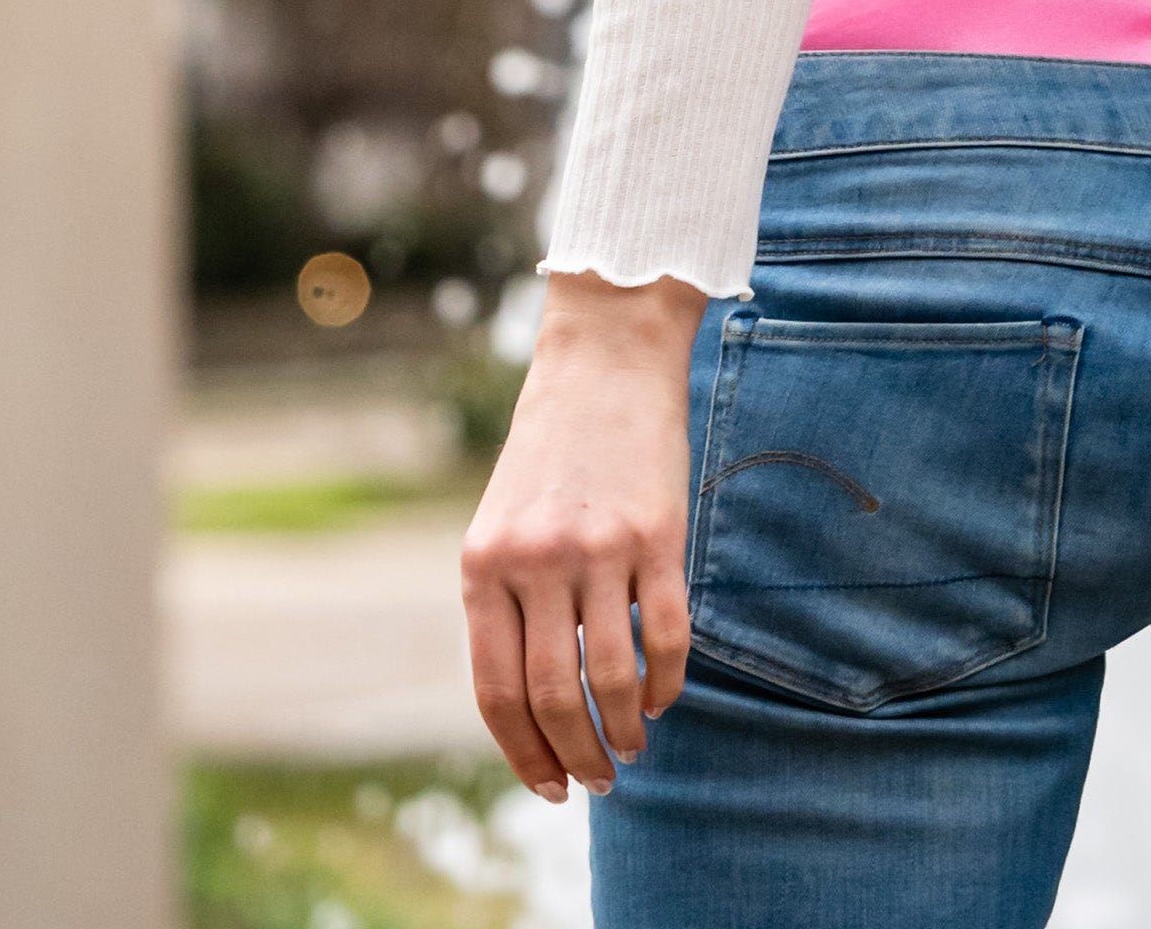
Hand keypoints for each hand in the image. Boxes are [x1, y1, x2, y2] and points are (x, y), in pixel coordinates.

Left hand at [460, 271, 704, 800]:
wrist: (604, 362)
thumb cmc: (550, 456)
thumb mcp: (502, 527)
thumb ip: (506, 608)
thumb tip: (532, 715)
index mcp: (483, 567)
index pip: (498, 695)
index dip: (525, 756)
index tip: (550, 788)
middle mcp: (535, 561)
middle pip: (554, 699)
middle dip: (578, 757)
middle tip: (600, 781)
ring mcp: (599, 547)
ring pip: (611, 680)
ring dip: (625, 731)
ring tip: (634, 745)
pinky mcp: (658, 535)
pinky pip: (665, 637)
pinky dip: (667, 684)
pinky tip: (664, 697)